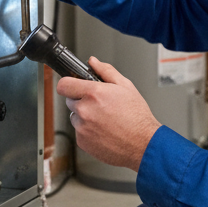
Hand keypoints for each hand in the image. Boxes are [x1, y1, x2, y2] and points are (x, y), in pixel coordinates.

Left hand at [59, 58, 160, 172]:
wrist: (143, 144)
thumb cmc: (137, 117)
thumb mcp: (126, 86)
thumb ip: (106, 71)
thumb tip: (93, 62)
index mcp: (94, 94)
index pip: (64, 85)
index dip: (69, 83)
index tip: (73, 85)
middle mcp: (85, 110)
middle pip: (70, 101)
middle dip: (81, 100)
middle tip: (100, 105)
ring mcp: (82, 128)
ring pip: (75, 117)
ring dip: (85, 117)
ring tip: (105, 120)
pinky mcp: (82, 142)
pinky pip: (80, 132)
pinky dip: (88, 131)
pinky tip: (104, 131)